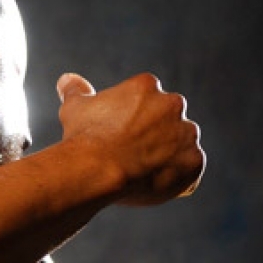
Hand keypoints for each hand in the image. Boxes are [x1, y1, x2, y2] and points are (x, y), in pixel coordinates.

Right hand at [56, 72, 205, 203]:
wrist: (97, 169)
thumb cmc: (84, 137)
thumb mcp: (75, 108)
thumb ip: (76, 90)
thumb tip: (68, 80)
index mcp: (147, 86)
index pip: (147, 99)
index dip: (133, 119)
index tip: (119, 134)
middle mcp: (173, 104)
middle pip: (169, 118)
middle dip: (156, 133)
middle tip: (132, 153)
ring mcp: (186, 133)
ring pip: (182, 143)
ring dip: (170, 153)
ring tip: (144, 171)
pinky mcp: (194, 161)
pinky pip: (191, 168)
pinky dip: (180, 176)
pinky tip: (156, 182)